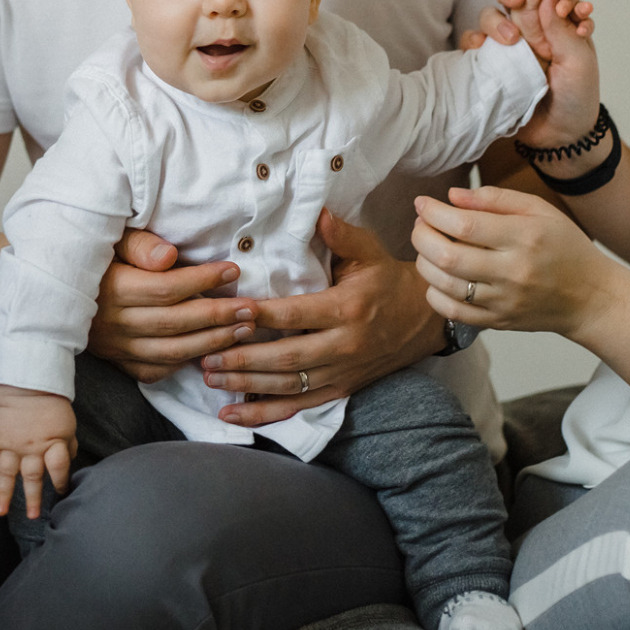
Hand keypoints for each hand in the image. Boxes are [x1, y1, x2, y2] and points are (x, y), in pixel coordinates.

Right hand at [0, 385, 77, 518]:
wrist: (26, 386)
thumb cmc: (51, 407)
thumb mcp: (68, 425)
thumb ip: (67, 446)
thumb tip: (67, 465)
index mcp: (52, 441)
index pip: (58, 467)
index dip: (61, 481)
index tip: (61, 492)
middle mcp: (31, 446)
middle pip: (32, 476)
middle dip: (33, 498)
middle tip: (32, 517)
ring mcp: (11, 443)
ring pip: (6, 473)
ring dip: (4, 494)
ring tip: (1, 512)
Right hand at [87, 228, 258, 383]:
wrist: (53, 290)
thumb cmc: (94, 255)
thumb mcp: (110, 238)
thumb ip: (139, 245)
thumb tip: (170, 256)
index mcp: (111, 288)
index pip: (166, 288)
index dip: (202, 280)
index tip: (233, 270)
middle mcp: (113, 322)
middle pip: (175, 323)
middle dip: (218, 316)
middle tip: (251, 307)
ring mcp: (115, 347)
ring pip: (170, 351)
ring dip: (212, 342)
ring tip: (244, 329)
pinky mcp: (118, 362)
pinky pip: (155, 370)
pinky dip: (185, 364)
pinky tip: (212, 352)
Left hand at [197, 210, 439, 426]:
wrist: (423, 320)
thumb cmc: (388, 280)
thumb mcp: (370, 251)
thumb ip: (341, 235)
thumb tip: (317, 213)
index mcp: (348, 308)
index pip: (297, 315)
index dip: (262, 316)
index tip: (230, 312)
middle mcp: (344, 345)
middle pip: (286, 357)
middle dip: (243, 358)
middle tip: (205, 353)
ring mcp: (341, 372)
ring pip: (288, 385)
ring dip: (246, 385)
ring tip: (210, 377)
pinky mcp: (340, 389)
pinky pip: (299, 406)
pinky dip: (265, 414)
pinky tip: (233, 415)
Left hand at [411, 185, 615, 336]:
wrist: (591, 297)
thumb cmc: (565, 246)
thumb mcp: (540, 210)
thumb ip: (495, 199)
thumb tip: (451, 196)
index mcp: (525, 236)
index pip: (465, 225)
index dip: (434, 213)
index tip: (422, 203)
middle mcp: (513, 271)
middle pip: (449, 256)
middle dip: (422, 235)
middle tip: (420, 224)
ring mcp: (504, 300)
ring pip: (445, 284)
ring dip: (423, 262)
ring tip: (427, 247)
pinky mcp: (499, 322)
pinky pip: (452, 311)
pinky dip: (434, 293)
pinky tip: (438, 277)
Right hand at [475, 0, 601, 149]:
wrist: (562, 135)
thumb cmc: (577, 95)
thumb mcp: (579, 59)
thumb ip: (561, 25)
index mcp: (558, 18)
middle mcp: (533, 25)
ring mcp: (510, 43)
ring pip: (491, 13)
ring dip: (496, 19)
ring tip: (511, 40)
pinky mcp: (492, 62)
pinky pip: (472, 42)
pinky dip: (473, 40)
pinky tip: (481, 49)